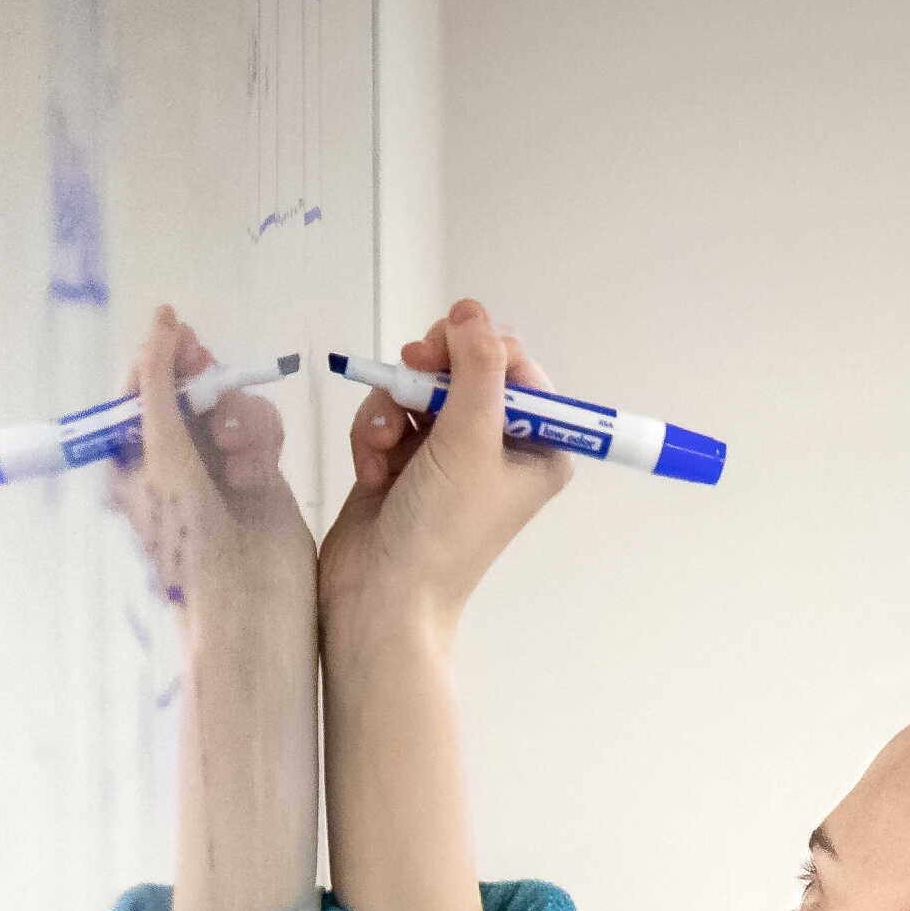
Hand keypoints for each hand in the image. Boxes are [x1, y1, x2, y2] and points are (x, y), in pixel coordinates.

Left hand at [106, 306, 314, 646]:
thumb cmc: (189, 538)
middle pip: (189, 394)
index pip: (139, 395)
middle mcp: (173, 465)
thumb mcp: (163, 453)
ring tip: (238, 447)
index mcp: (132, 465)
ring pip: (232, 407)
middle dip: (202, 382)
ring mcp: (219, 471)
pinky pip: (262, 432)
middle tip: (209, 367)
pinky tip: (257, 471)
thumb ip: (160, 385)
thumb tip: (161, 322)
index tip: (178, 333)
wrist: (248, 605)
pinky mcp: (261, 477)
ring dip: (237, 415)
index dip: (157, 360)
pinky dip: (261, 441)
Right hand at [319, 297, 573, 649]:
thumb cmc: (439, 532)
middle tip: (405, 381)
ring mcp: (449, 455)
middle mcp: (498, 447)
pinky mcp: (406, 463)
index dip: (477, 349)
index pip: (516, 366)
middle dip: (426, 377)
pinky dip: (374, 435)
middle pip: (463, 369)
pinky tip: (371, 469)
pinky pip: (389, 417)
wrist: (380, 600)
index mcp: (538, 446)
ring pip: (418, 390)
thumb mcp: (469, 441)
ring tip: (381, 447)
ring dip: (392, 409)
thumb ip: (475, 368)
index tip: (441, 353)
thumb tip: (471, 311)